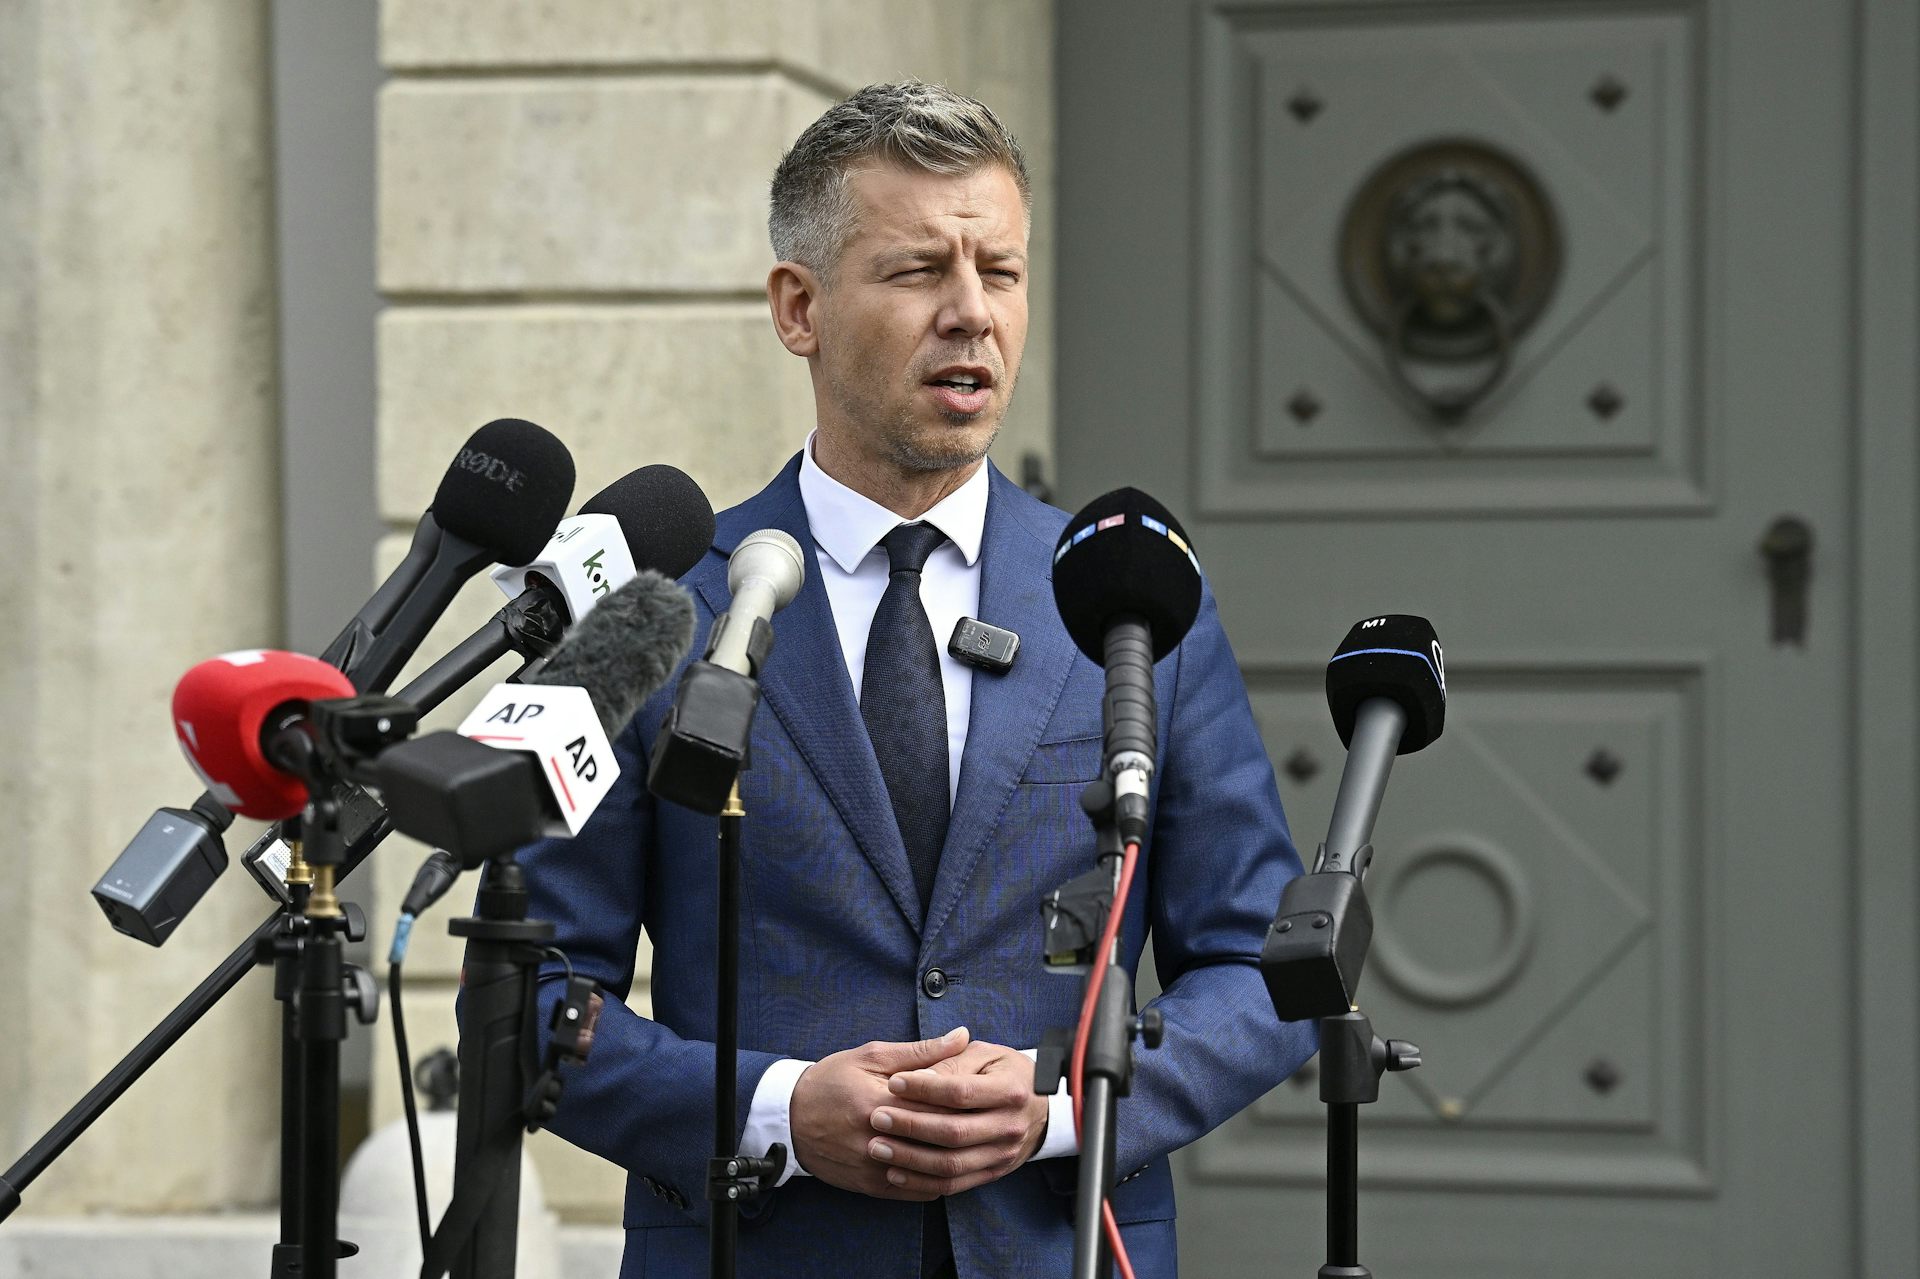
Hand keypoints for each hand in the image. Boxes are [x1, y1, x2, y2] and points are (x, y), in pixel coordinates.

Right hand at [790, 1028, 971, 1199]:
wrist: (789, 1119)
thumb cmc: (831, 1081)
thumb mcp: (872, 1056)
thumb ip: (921, 1051)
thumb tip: (962, 1036)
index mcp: (878, 1102)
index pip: (935, 1103)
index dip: (965, 1098)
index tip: (986, 1091)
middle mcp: (875, 1139)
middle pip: (935, 1139)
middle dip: (966, 1130)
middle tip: (990, 1119)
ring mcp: (873, 1168)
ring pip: (929, 1172)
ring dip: (956, 1160)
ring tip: (977, 1145)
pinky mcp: (870, 1186)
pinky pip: (914, 1191)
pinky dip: (936, 1181)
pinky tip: (952, 1166)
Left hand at [865, 1040, 1051, 1196]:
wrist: (1040, 1107)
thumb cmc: (1003, 1072)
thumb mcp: (984, 1054)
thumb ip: (952, 1061)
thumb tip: (919, 1074)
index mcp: (1010, 1090)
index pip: (961, 1092)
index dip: (924, 1088)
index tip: (893, 1081)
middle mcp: (1010, 1126)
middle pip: (954, 1132)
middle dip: (911, 1126)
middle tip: (877, 1118)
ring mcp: (1002, 1154)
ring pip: (951, 1165)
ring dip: (910, 1159)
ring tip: (877, 1148)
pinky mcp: (992, 1174)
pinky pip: (953, 1185)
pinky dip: (921, 1183)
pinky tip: (894, 1172)